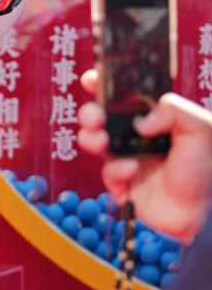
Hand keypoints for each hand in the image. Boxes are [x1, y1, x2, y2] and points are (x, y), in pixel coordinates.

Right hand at [77, 69, 211, 242]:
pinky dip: (117, 170)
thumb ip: (173, 110)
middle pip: (100, 118)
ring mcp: (126, 160)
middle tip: (94, 117)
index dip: (104, 86)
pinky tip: (133, 170)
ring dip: (91, 138)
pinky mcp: (122, 186)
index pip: (124, 98)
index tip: (91, 79)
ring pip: (94, 143)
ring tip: (102, 140)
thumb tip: (141, 122)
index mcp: (153, 120)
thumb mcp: (201, 128)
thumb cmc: (207, 168)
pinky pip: (108, 173)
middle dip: (89, 113)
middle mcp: (136, 138)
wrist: (205, 211)